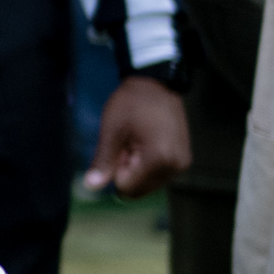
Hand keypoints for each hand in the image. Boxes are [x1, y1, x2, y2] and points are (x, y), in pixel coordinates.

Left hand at [83, 74, 192, 197]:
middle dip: (127, 170)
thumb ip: (103, 161)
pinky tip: (147, 142)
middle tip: (129, 142)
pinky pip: (157, 175)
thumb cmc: (132, 102)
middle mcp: (175, 166)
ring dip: (137, 167)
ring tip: (138, 140)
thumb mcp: (112, 130)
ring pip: (147, 184)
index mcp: (159, 159)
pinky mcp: (183, 160)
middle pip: (139, 189)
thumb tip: (90, 187)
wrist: (157, 83)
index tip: (121, 145)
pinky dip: (147, 164)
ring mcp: (181, 164)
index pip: (127, 187)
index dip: (116, 168)